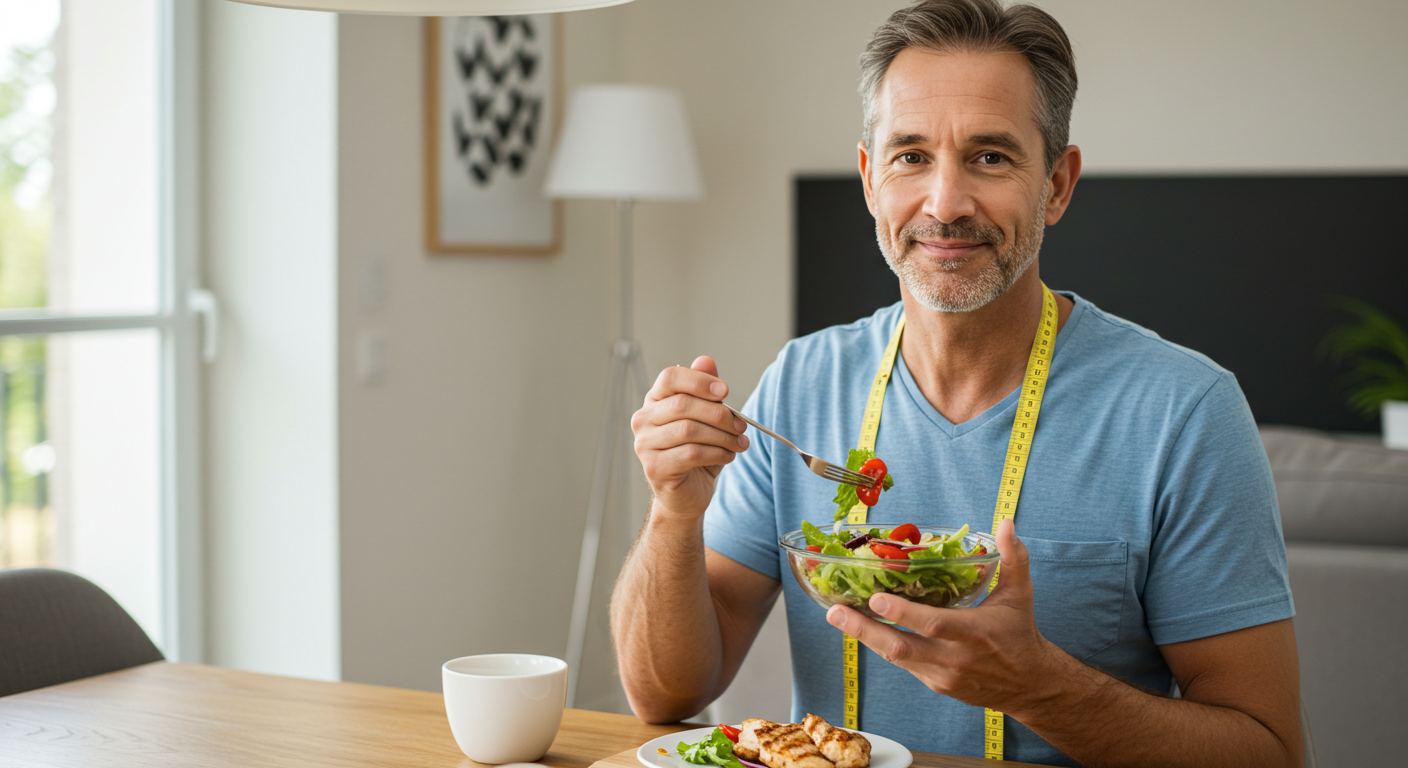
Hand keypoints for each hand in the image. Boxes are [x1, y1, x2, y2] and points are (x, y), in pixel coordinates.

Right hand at [632, 356, 748, 520]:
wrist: (686, 495)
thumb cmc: (696, 453)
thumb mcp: (705, 419)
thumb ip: (705, 391)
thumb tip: (706, 360)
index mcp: (654, 401)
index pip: (670, 378)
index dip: (699, 381)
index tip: (725, 391)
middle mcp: (643, 420)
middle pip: (683, 405)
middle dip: (719, 414)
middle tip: (742, 425)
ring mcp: (645, 445)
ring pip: (689, 430)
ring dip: (722, 436)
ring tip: (740, 443)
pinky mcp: (655, 468)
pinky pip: (691, 454)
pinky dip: (717, 454)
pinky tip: (728, 456)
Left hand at [824, 520, 1066, 714]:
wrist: (1029, 685)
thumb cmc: (1019, 633)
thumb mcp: (1020, 593)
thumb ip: (1013, 557)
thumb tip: (1006, 522)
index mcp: (975, 632)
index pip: (934, 624)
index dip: (904, 614)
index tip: (876, 599)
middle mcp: (955, 657)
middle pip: (902, 648)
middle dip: (864, 630)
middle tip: (835, 612)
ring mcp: (941, 674)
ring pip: (896, 658)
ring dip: (863, 637)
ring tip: (836, 616)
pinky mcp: (934, 684)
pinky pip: (902, 664)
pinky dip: (880, 645)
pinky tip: (859, 628)